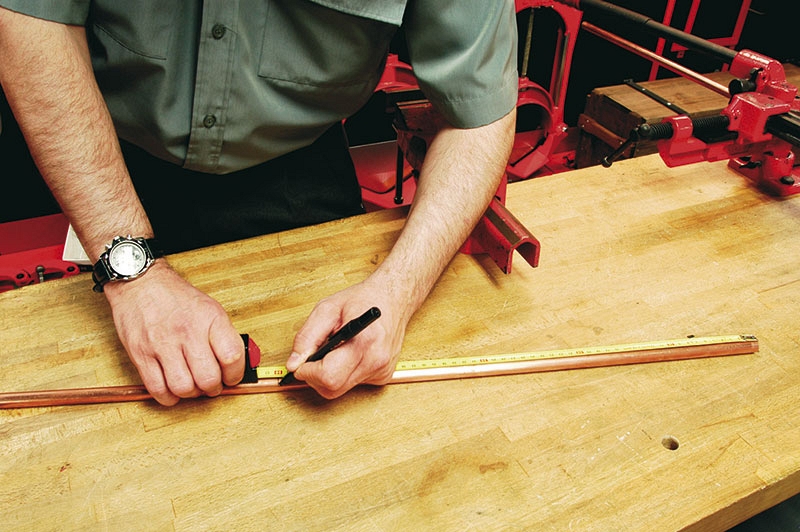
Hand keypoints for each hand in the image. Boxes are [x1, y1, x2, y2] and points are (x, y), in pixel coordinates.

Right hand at [104, 260, 244, 405]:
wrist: (140, 283)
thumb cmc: (176, 297)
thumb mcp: (209, 308)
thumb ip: (223, 335)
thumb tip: (240, 363)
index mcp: (210, 318)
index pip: (232, 357)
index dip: (235, 374)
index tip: (232, 377)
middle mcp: (187, 332)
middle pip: (208, 378)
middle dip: (213, 388)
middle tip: (212, 384)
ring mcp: (162, 344)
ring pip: (184, 388)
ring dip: (192, 393)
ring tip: (192, 385)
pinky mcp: (141, 355)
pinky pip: (157, 389)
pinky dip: (169, 397)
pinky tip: (173, 389)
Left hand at [286, 277, 406, 398]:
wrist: (394, 299)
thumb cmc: (364, 300)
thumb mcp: (327, 309)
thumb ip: (307, 337)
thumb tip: (294, 363)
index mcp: (363, 342)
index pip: (328, 376)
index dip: (308, 372)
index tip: (302, 362)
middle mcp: (375, 361)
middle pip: (332, 389)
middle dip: (315, 376)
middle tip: (315, 355)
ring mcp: (381, 372)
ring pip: (340, 390)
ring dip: (329, 374)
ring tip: (335, 350)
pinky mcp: (383, 377)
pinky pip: (352, 384)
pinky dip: (343, 372)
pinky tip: (348, 354)